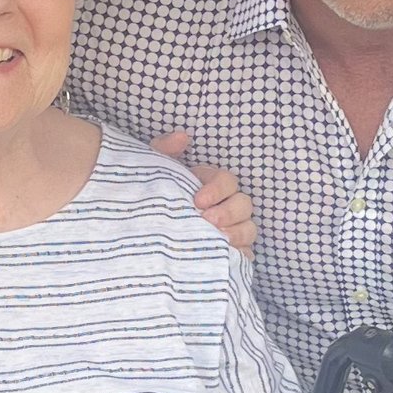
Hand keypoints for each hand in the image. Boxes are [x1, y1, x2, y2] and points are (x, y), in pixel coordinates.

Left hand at [153, 129, 256, 254]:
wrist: (143, 234)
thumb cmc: (154, 198)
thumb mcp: (154, 173)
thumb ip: (164, 150)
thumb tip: (182, 138)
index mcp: (212, 185)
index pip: (227, 181)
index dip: (217, 189)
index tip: (197, 201)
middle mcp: (226, 206)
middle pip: (244, 204)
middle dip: (228, 212)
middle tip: (208, 220)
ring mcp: (232, 229)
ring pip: (249, 228)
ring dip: (237, 233)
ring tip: (219, 239)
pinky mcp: (232, 252)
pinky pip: (246, 254)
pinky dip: (240, 254)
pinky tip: (225, 254)